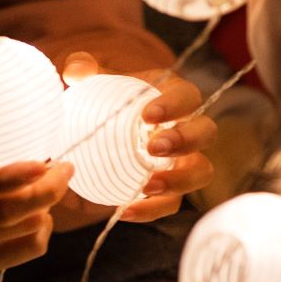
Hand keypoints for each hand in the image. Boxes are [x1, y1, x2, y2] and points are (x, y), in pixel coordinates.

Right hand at [0, 144, 71, 272]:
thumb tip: (19, 98)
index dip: (13, 177)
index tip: (45, 161)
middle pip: (8, 213)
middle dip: (47, 190)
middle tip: (65, 168)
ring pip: (21, 232)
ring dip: (46, 207)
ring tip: (52, 186)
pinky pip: (21, 254)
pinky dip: (41, 233)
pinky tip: (42, 215)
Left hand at [53, 52, 214, 227]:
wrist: (101, 133)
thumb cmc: (107, 100)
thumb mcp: (94, 82)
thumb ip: (83, 70)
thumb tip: (74, 72)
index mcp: (173, 96)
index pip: (188, 96)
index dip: (175, 105)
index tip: (148, 115)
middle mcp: (186, 128)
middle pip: (206, 133)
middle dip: (185, 140)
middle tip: (153, 147)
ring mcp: (183, 161)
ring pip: (201, 172)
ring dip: (179, 181)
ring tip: (148, 186)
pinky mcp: (170, 190)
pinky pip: (172, 204)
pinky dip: (152, 210)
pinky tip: (125, 211)